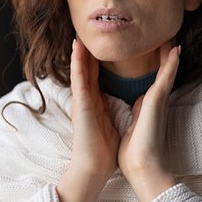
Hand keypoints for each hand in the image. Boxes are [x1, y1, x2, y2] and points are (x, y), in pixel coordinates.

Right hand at [66, 38, 119, 180]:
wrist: (95, 167)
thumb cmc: (105, 150)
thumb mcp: (112, 122)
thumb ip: (113, 109)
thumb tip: (124, 100)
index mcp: (96, 103)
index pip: (97, 76)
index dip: (99, 60)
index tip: (103, 44)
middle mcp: (86, 99)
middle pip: (88, 69)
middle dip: (87, 52)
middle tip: (87, 34)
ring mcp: (81, 100)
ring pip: (80, 70)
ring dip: (79, 52)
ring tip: (79, 35)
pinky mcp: (80, 104)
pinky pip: (78, 79)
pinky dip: (77, 63)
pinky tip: (77, 50)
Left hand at [118, 42, 179, 201]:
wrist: (142, 167)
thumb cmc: (134, 154)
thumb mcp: (131, 127)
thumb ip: (135, 116)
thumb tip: (135, 109)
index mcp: (147, 107)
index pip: (152, 82)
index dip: (155, 67)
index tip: (155, 52)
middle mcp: (155, 102)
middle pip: (162, 73)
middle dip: (164, 57)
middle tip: (168, 38)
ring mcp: (158, 101)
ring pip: (166, 72)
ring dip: (169, 55)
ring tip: (172, 37)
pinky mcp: (157, 101)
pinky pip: (165, 77)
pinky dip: (170, 63)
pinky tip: (175, 49)